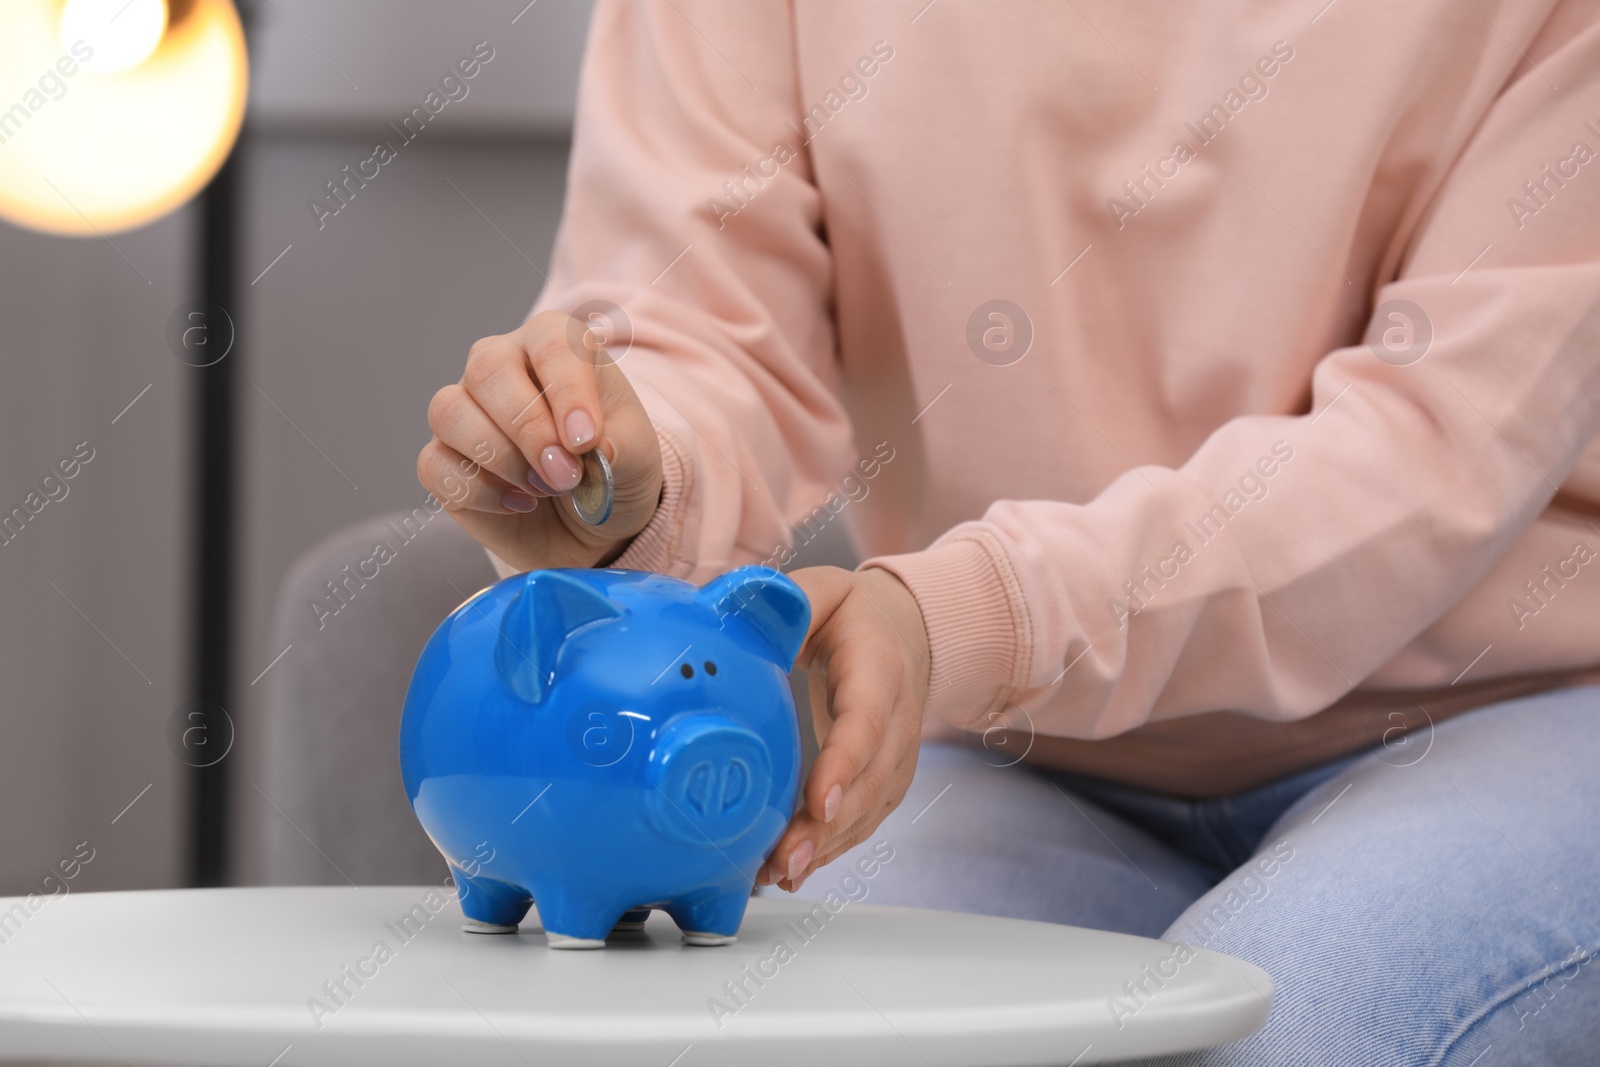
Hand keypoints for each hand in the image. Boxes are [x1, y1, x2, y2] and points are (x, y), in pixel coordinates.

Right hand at [417, 310, 662, 569]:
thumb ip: (622, 445)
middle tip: (566, 475)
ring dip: (501, 459)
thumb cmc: (615, 471)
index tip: (585, 442)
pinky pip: (435, 464)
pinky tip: (519, 505)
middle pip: (487, 370)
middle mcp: (502, 364)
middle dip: (529, 430)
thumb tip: (589, 447)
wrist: (593, 524)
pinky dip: (479, 492)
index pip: (550, 342)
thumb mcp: (638, 457)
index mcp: (555, 344)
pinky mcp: (443, 458)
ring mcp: (465, 409)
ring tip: (546, 489)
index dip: (566, 390)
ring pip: (450, 412)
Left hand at [756, 565, 930, 891]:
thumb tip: (738, 614)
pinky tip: (793, 870)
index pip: (867, 722)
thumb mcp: (825, 591)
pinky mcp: (887, 778)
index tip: (818, 803)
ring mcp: (898, 755)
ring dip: (825, 847)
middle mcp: (899, 719)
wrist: (908, 630)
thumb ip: (788, 601)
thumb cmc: (855, 614)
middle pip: (869, 782)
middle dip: (826, 827)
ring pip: (869, 809)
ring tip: (777, 873)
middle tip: (782, 859)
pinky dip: (831, 848)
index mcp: (880, 669)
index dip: (844, 764)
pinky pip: (864, 819)